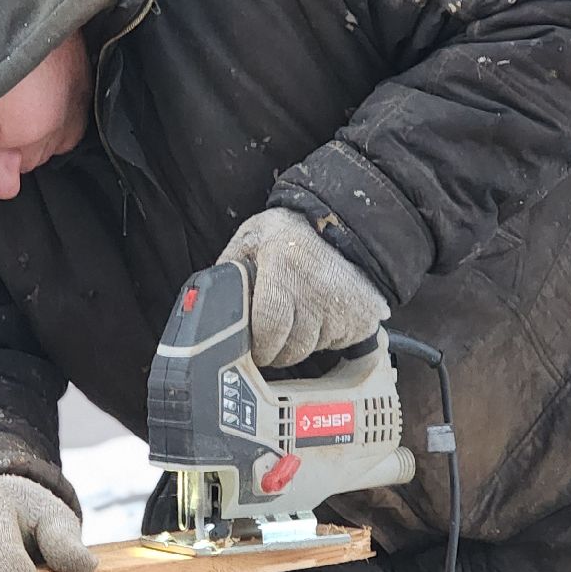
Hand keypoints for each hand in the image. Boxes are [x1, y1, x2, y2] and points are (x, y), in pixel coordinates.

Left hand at [218, 208, 389, 367]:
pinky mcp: (364, 318)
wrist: (340, 222)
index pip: (269, 330)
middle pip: (291, 349)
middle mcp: (317, 289)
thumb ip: (228, 276)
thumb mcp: (248, 242)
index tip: (254, 346)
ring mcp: (345, 306)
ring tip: (299, 312)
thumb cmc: (287, 234)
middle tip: (273, 331)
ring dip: (301, 342)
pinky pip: (337, 344)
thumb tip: (206, 309)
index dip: (258, 346)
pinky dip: (326, 336)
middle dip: (276, 349)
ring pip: (313, 349)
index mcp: (283, 269)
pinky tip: (321, 312)